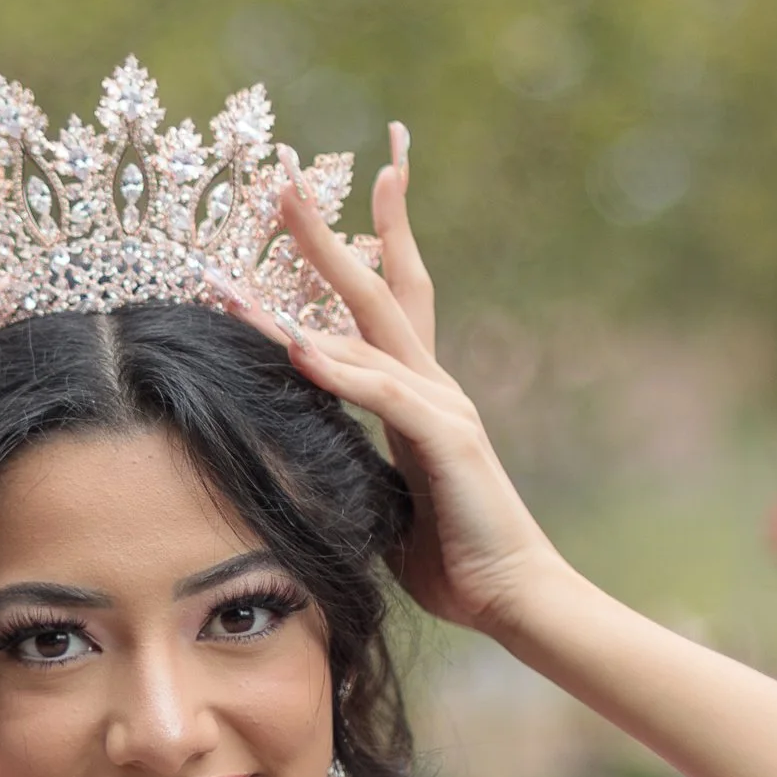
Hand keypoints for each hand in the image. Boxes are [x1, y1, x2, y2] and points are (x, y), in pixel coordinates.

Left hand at [220, 127, 566, 634]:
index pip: (385, 305)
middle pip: (376, 290)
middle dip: (328, 234)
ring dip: (310, 286)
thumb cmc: (449, 557)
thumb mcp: (383, 498)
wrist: (513, 597)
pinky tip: (297, 346)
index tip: (323, 200)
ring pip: (368, 329)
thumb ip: (352, 463)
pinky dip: (338, 369)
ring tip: (264, 246)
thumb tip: (301, 456)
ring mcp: (443, 406)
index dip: (360, 249)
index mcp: (418, 395)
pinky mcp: (447, 440)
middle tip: (285, 179)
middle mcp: (432, 386)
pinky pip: (382, 395)